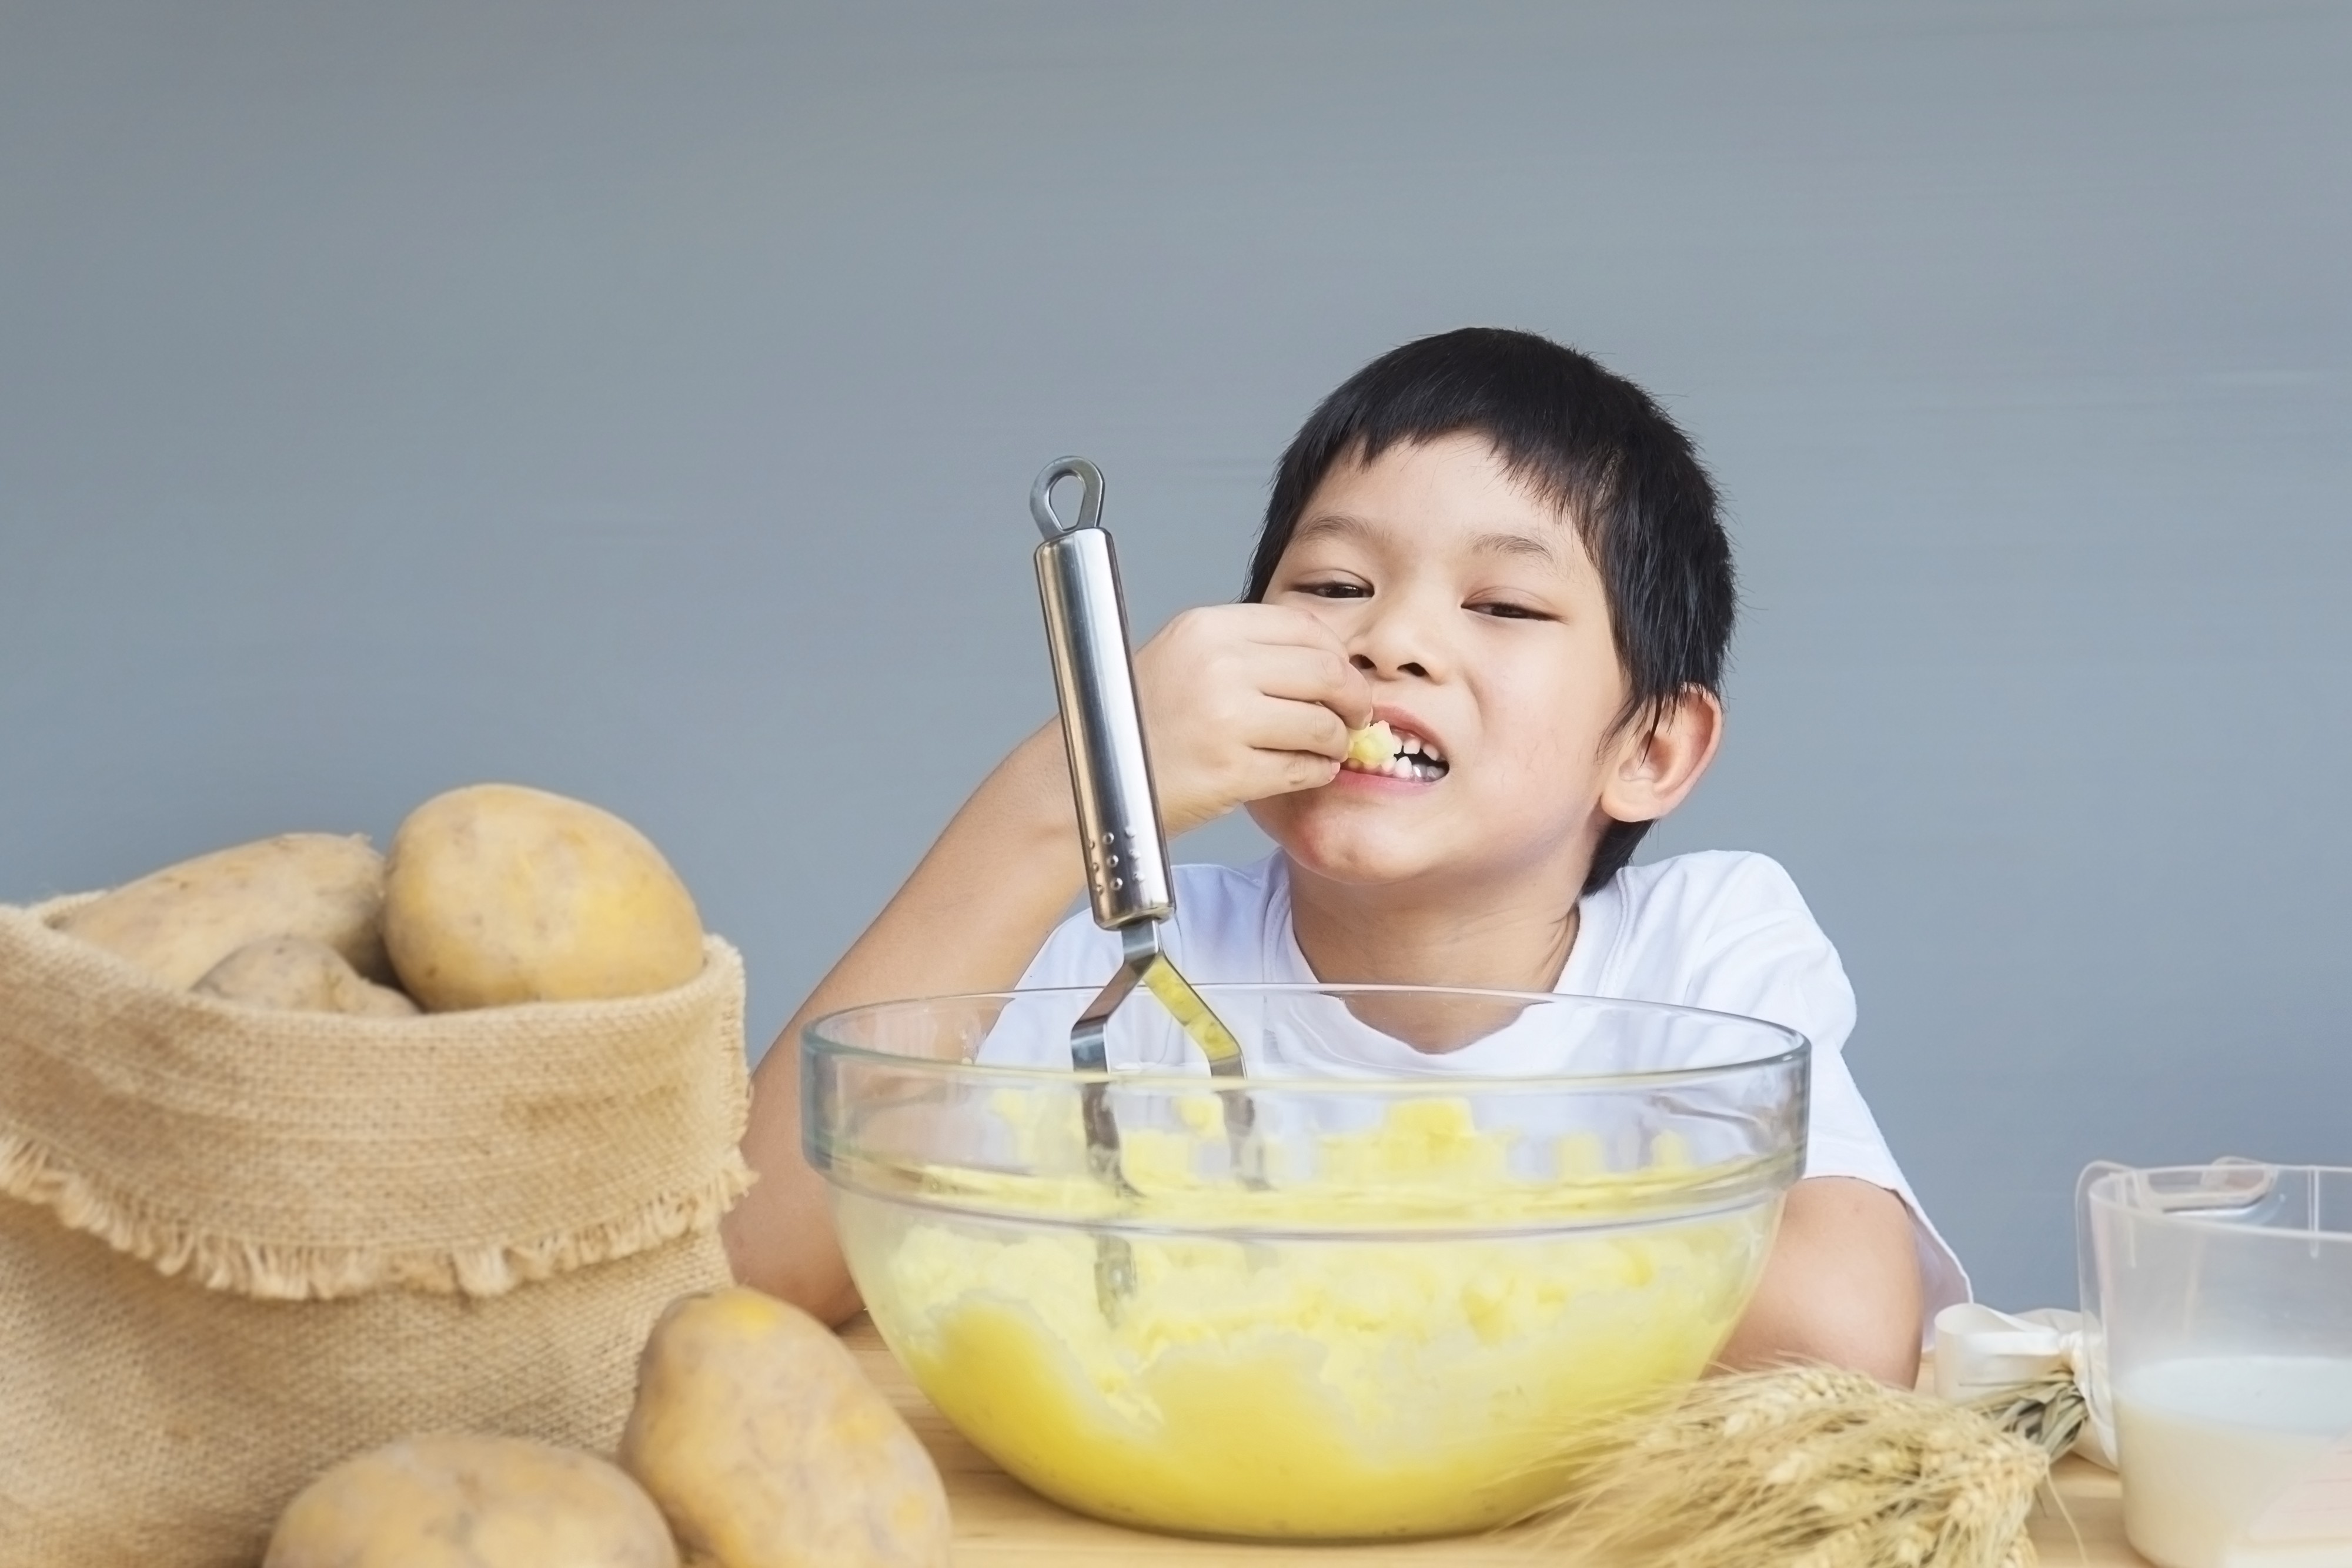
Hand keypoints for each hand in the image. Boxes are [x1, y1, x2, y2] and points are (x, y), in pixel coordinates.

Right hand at [1131, 604, 1372, 836]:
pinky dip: (1316, 772)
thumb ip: (1244, 650)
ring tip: (1328, 748)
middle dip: (1353, 697)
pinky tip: (1307, 771)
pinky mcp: (1231, 771)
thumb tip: (1322, 660)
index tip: (1342, 675)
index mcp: (1206, 629)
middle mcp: (1217, 666)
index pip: (1304, 625)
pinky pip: (1303, 768)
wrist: (1083, 781)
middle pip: (1325, 670)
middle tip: (1355, 715)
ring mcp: (1225, 719)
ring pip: (1322, 722)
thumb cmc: (1132, 726)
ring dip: (1336, 739)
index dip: (1336, 653)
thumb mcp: (1181, 659)